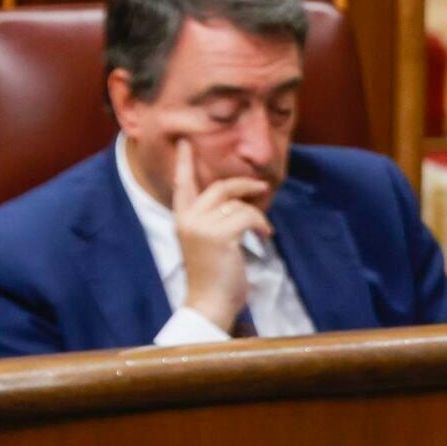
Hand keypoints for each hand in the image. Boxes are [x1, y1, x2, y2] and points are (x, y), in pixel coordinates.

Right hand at [171, 139, 272, 331]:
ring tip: (264, 230)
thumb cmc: (214, 277)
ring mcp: (202, 226)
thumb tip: (238, 203)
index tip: (187, 143)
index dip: (185, 163)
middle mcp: (188, 219)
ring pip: (237, 202)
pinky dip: (261, 224)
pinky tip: (265, 236)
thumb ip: (214, 221)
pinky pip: (248, 216)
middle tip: (261, 186)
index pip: (181, 185)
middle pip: (219, 187)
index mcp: (182, 220)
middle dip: (243, 184)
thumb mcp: (209, 243)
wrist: (210, 302)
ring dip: (257, 214)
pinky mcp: (219, 235)